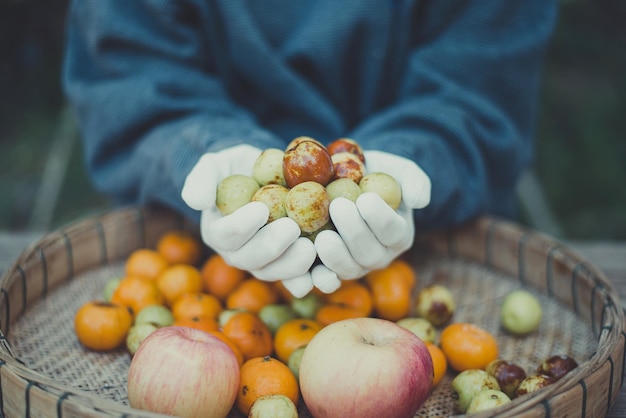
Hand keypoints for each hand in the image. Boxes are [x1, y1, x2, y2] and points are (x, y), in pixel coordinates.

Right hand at [181, 145, 316, 293]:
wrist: (266, 175)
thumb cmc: (238, 168)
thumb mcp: (216, 164)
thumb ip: (201, 178)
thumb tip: (196, 202)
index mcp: (218, 232)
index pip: (225, 235)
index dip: (241, 226)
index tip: (260, 209)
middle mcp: (238, 254)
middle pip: (250, 259)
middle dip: (271, 247)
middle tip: (292, 228)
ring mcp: (264, 264)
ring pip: (274, 273)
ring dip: (292, 265)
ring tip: (310, 248)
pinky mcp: (289, 266)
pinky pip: (297, 280)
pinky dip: (312, 279)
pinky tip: (327, 273)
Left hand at [314, 150, 430, 285]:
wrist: (348, 181)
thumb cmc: (376, 174)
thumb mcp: (399, 170)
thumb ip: (414, 181)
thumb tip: (419, 201)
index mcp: (399, 234)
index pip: (393, 232)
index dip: (380, 218)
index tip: (365, 199)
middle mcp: (379, 255)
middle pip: (369, 254)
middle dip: (354, 232)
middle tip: (338, 206)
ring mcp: (354, 266)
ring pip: (348, 269)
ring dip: (335, 255)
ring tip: (322, 236)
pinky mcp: (329, 269)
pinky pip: (325, 279)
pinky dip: (316, 276)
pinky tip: (306, 263)